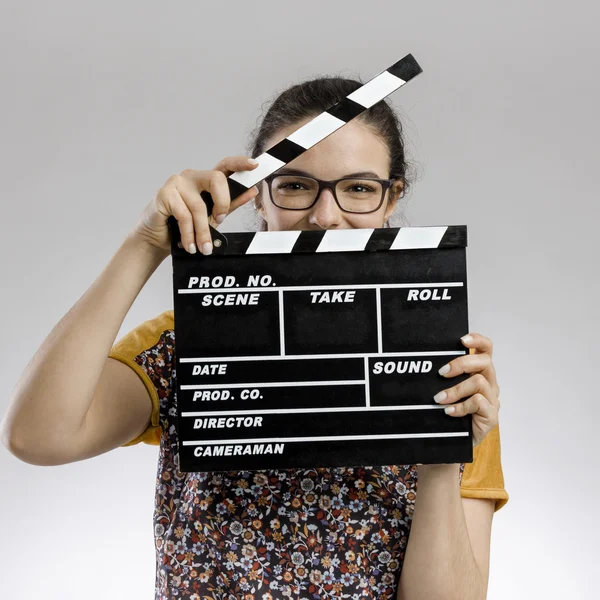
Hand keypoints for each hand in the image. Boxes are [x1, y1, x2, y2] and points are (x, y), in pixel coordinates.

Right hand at [130, 156, 259, 255]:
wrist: (157, 238)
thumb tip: (251, 192)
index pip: (225, 165)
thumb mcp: (212, 217)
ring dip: (202, 232)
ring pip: (199, 206)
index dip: (239, 163)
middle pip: (216, 179)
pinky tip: (189, 244)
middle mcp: (192, 177)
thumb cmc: (184, 225)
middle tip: (220, 221)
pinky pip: (184, 215)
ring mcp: (177, 182)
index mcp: (205, 180)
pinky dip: (189, 233)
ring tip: (203, 248)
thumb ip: (230, 205)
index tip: (254, 165)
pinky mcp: (164, 193)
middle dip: (223, 204)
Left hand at [433, 333, 499, 447]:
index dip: (477, 340)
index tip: (462, 340)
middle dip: (460, 364)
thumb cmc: (449, 412)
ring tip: (439, 399)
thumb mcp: (446, 388)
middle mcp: (489, 383)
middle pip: (484, 362)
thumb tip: (424, 362)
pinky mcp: (491, 416)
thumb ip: (444, 375)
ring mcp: (492, 399)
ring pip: (479, 382)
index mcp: (479, 372)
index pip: (486, 349)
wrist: (452, 441)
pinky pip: (478, 403)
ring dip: (456, 389)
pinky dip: (460, 406)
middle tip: (441, 373)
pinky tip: (448, 411)